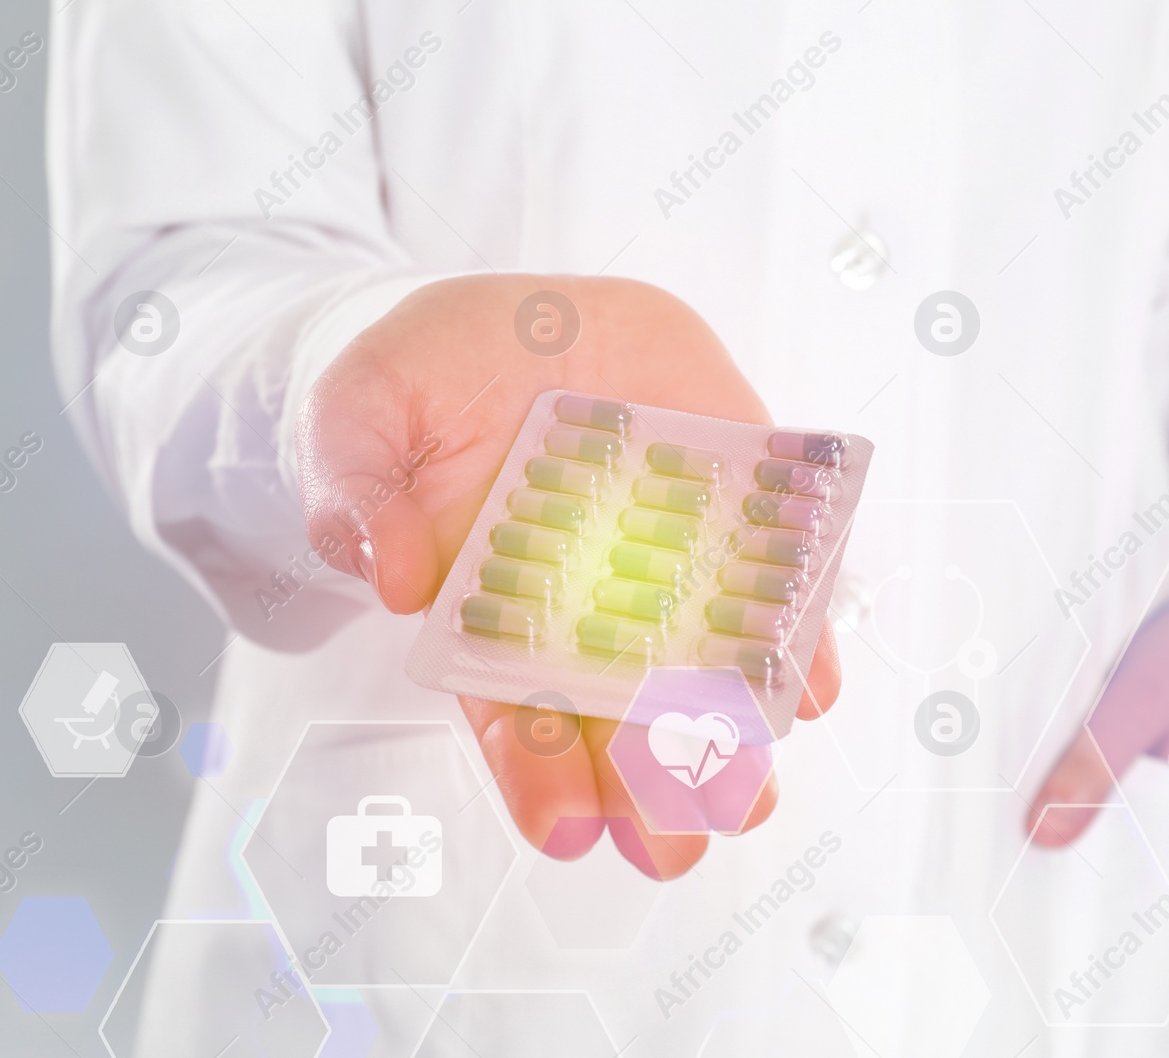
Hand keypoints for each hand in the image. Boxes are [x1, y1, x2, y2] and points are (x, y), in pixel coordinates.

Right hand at [296, 275, 840, 877]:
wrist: (520, 323)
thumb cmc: (426, 381)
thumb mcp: (360, 412)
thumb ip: (356, 487)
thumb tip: (393, 573)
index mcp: (494, 614)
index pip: (514, 713)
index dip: (537, 773)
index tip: (565, 829)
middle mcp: (591, 610)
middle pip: (622, 716)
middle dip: (650, 789)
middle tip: (678, 846)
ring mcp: (672, 565)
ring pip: (708, 670)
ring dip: (734, 737)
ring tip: (748, 792)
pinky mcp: (735, 508)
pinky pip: (775, 582)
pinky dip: (798, 635)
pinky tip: (812, 682)